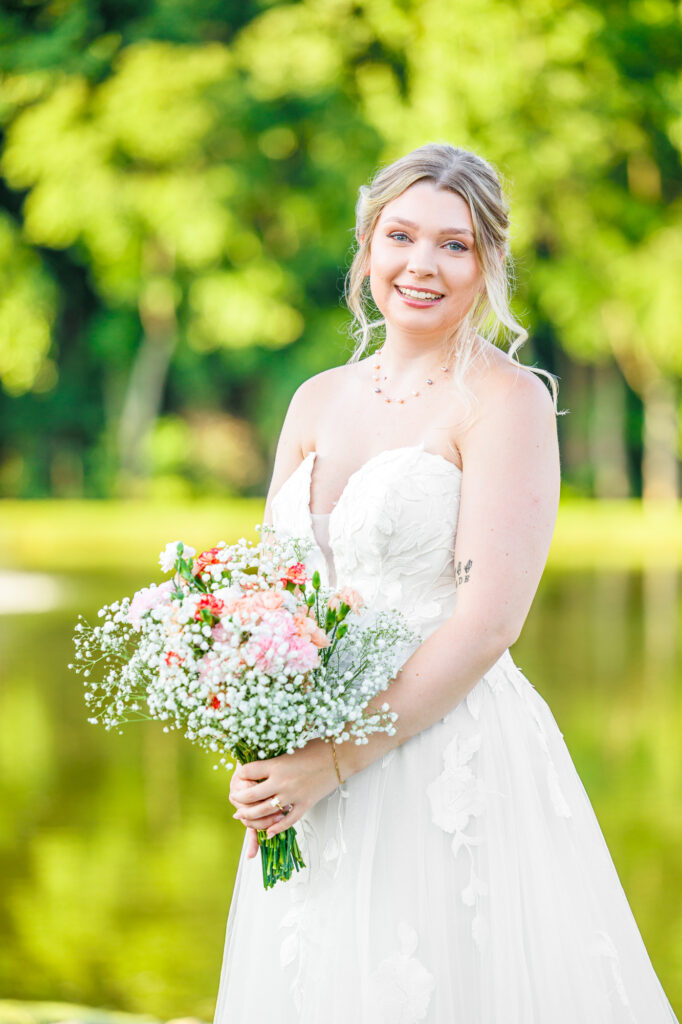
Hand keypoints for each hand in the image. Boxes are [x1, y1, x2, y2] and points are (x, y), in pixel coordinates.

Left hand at [229, 738, 338, 857]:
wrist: (340, 756)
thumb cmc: (317, 748)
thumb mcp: (290, 748)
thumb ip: (274, 759)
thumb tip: (258, 765)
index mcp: (276, 764)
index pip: (247, 772)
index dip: (239, 775)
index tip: (239, 776)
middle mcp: (281, 782)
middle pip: (251, 796)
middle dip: (239, 799)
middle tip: (234, 799)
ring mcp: (293, 795)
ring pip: (265, 812)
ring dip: (250, 816)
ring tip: (242, 816)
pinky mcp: (305, 804)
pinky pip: (288, 821)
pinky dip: (277, 828)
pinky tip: (269, 832)